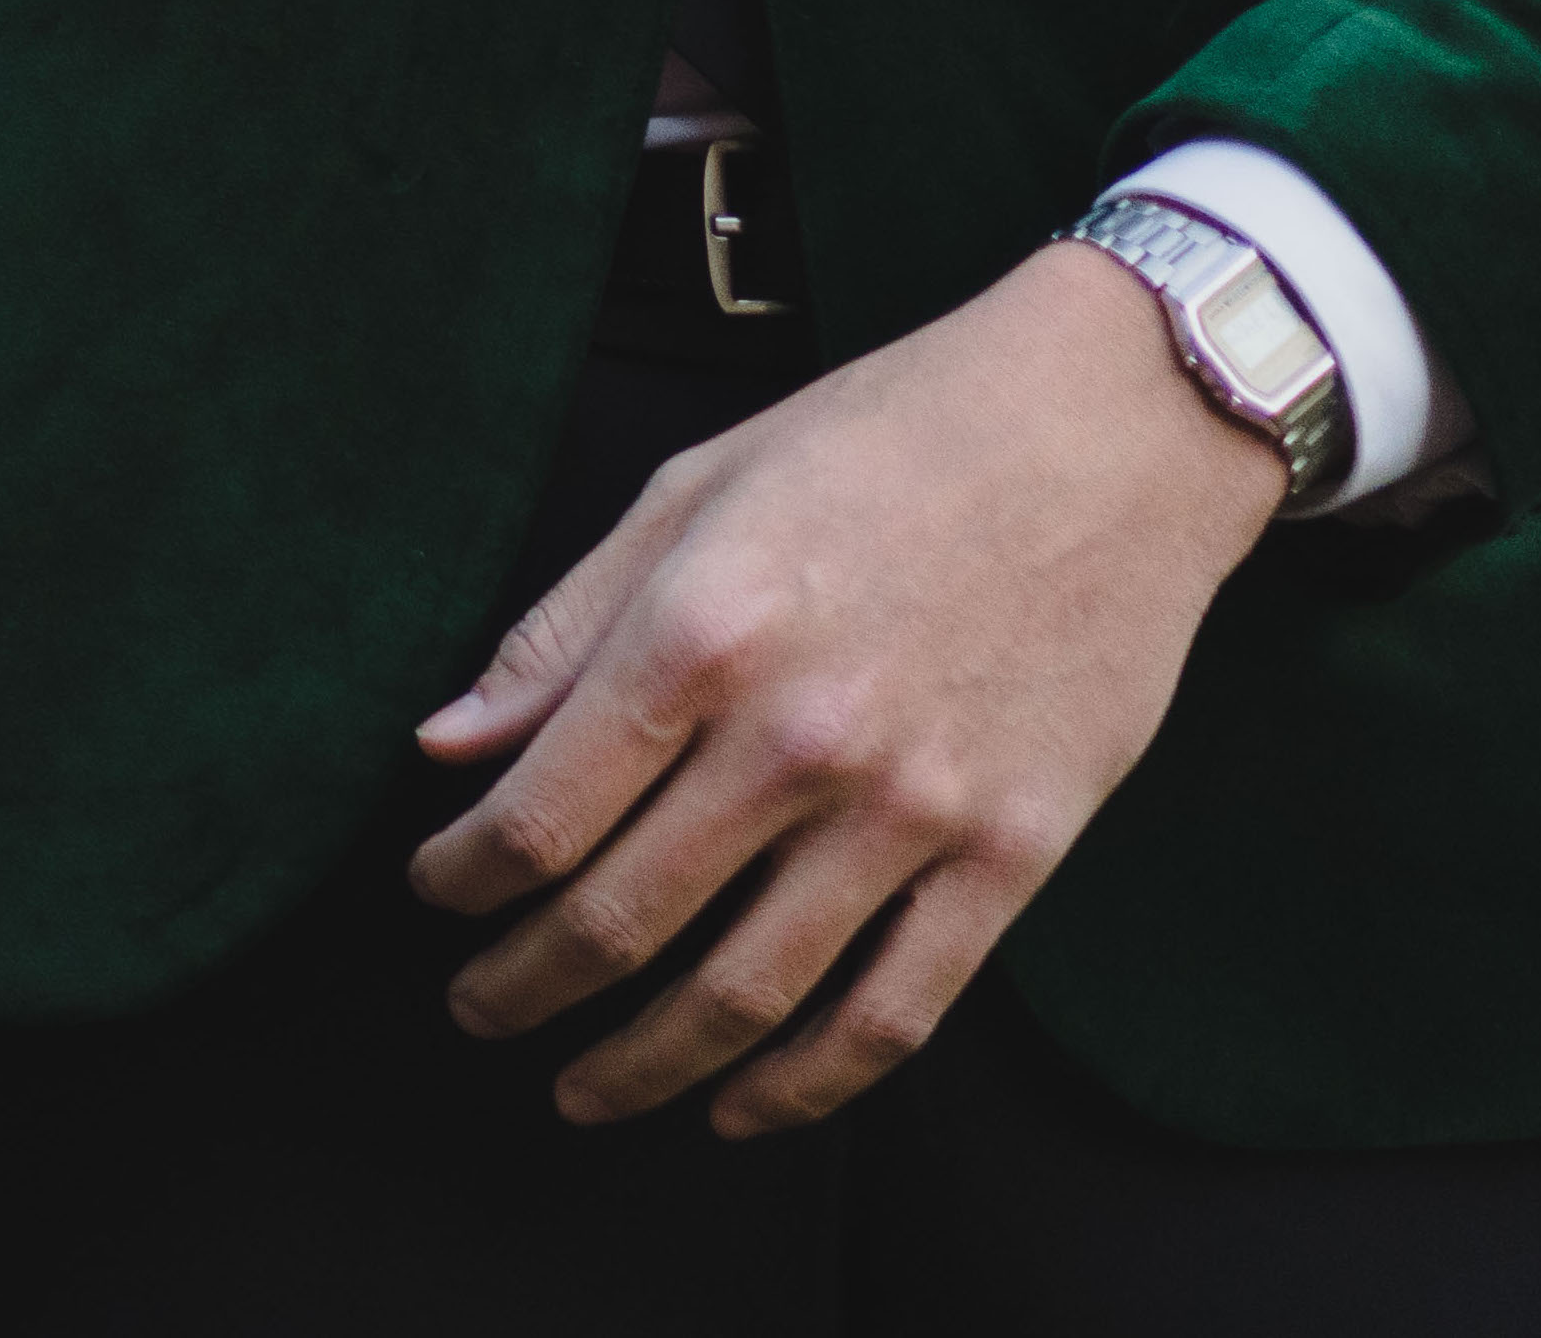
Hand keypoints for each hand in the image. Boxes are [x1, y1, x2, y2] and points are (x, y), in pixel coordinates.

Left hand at [406, 239, 1292, 1133]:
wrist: (1108, 434)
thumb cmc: (885, 439)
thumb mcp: (689, 491)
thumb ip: (562, 629)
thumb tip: (447, 741)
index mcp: (700, 628)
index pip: (540, 810)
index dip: (462, 876)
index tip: (432, 893)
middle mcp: (798, 734)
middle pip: (621, 917)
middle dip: (524, 986)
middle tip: (477, 1010)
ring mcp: (915, 808)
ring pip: (748, 993)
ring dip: (644, 1062)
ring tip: (581, 1084)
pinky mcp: (1015, 856)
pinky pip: (896, 1013)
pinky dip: (806, 1086)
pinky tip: (741, 1107)